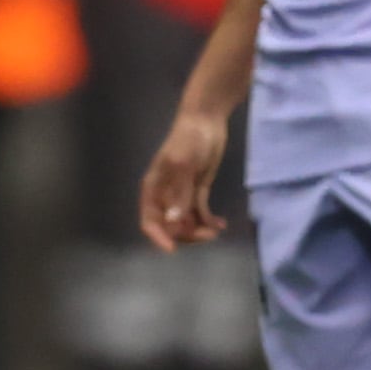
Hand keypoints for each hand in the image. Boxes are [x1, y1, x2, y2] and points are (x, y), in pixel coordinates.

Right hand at [138, 109, 231, 248]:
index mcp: (154, 189)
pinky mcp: (198, 190)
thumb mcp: (184, 165)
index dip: (158, 236)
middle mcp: (166, 195)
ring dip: (200, 230)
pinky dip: (209, 221)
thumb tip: (173, 220)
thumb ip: (180, 193)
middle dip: (187, 234)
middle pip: (170, 226)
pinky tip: (221, 224)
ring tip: (216, 229)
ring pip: (187, 222)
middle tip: (207, 235)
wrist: (206, 120)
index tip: (172, 249)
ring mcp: (182, 193)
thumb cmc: (188, 139)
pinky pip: (200, 212)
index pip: (149, 220)